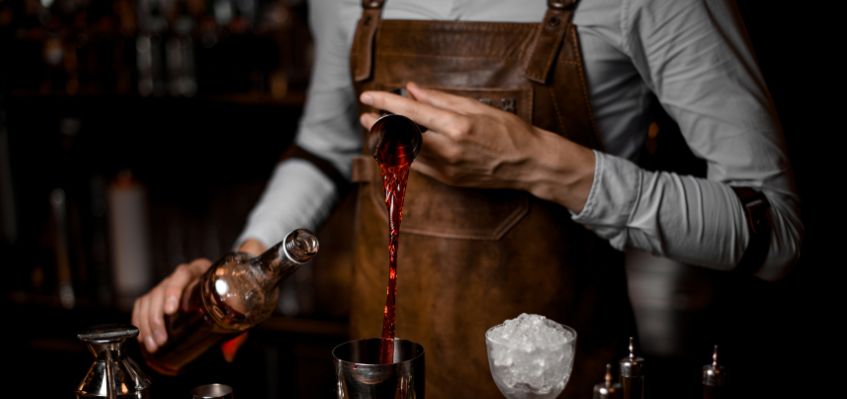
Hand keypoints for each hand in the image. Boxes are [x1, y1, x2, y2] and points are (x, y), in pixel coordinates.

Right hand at [131, 239, 265, 352]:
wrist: (224, 284)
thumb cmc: (228, 295)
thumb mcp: (233, 306)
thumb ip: (235, 329)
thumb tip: (230, 355)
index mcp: (201, 270)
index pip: (182, 275)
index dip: (174, 291)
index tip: (171, 310)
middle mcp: (181, 275)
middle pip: (161, 290)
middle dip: (157, 318)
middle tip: (162, 340)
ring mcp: (167, 283)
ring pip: (149, 299)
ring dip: (147, 324)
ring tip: (153, 345)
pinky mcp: (157, 294)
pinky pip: (142, 304)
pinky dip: (139, 320)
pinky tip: (142, 337)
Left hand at [359, 82, 595, 211]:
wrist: (529, 164)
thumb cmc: (509, 131)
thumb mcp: (476, 107)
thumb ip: (441, 99)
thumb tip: (412, 90)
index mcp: (457, 126)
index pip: (411, 112)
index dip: (385, 103)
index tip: (367, 97)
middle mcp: (449, 150)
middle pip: (400, 138)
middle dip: (378, 127)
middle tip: (367, 117)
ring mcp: (447, 169)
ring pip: (404, 155)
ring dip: (388, 141)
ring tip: (380, 129)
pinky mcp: (449, 181)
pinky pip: (418, 167)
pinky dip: (404, 154)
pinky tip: (400, 144)